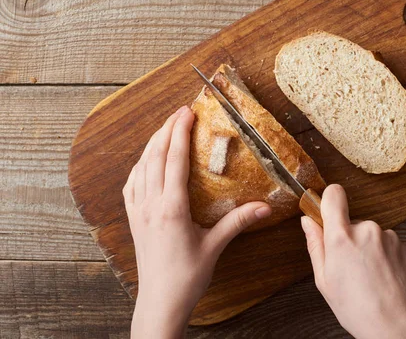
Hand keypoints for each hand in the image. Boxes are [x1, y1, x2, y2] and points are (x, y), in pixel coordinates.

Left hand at [123, 105, 271, 338]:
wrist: (160, 302)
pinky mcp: (134, 219)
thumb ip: (238, 222)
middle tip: (180, 112)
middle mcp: (151, 204)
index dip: (180, 133)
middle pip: (155, 156)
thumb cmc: (187, 276)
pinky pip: (132, 184)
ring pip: (141, 167)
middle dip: (166, 130)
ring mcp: (139, 210)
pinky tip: (146, 162)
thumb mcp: (215, 246)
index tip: (187, 113)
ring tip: (165, 128)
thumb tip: (264, 206)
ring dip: (152, 144)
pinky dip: (140, 165)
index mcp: (171, 208)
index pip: (174, 160)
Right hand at [301, 184, 405, 338]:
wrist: (397, 325)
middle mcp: (367, 230)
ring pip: (370, 234)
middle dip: (348, 238)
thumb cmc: (357, 308)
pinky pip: (387, 244)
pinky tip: (382, 277)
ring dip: (368, 248)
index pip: (334, 194)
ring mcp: (389, 237)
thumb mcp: (324, 280)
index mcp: (342, 237)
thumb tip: (307, 222)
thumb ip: (315, 245)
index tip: (326, 210)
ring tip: (368, 277)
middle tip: (349, 267)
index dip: (328, 199)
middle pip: (352, 221)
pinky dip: (383, 256)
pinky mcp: (405, 245)